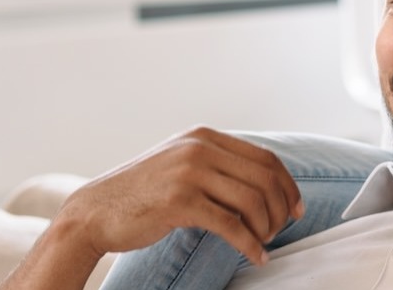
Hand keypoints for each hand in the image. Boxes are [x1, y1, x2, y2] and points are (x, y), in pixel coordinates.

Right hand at [51, 127, 303, 264]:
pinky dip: (250, 244)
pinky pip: (231, 225)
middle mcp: (199, 149)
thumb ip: (215, 165)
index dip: (288, 185)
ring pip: (252, 201)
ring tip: (263, 243)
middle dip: (281, 208)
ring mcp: (189, 173)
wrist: (95, 211)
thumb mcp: (180, 164)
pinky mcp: (180, 202)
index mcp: (203, 137)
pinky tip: (255, 255)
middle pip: (265, 178)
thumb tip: (261, 183)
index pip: (265, 158)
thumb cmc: (141, 194)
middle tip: (280, 231)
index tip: (297, 208)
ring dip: (266, 228)